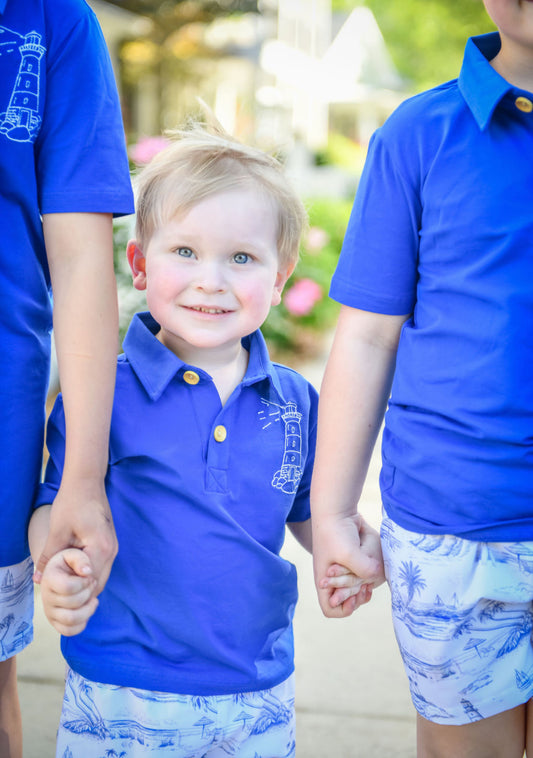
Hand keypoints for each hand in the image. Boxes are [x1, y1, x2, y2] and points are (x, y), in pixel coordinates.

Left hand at [34, 479, 117, 595]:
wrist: (87, 482)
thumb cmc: (72, 503)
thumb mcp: (57, 531)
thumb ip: (49, 557)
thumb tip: (40, 580)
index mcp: (102, 548)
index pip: (90, 583)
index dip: (73, 590)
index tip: (56, 587)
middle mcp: (112, 550)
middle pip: (98, 584)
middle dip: (80, 591)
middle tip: (59, 590)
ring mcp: (113, 547)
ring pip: (101, 577)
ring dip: (84, 583)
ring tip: (64, 581)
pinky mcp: (109, 544)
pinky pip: (101, 567)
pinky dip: (88, 574)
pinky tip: (72, 570)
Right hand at [40, 548, 98, 635]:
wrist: (61, 573)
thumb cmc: (69, 562)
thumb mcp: (73, 554)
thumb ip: (80, 559)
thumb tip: (87, 572)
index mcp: (48, 579)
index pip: (68, 587)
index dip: (84, 582)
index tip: (89, 575)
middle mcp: (45, 597)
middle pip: (73, 603)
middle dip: (89, 592)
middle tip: (92, 583)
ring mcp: (49, 612)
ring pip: (72, 619)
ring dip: (88, 609)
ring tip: (93, 598)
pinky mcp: (56, 622)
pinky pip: (69, 631)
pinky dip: (83, 622)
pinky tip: (88, 607)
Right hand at [313, 512, 384, 617]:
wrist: (336, 509)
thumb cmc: (335, 532)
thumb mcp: (348, 553)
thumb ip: (364, 570)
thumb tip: (378, 575)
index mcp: (324, 581)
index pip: (331, 609)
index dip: (344, 608)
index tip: (354, 596)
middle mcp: (333, 578)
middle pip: (349, 600)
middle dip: (359, 594)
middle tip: (366, 586)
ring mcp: (344, 569)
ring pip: (359, 586)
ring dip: (365, 579)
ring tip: (369, 568)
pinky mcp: (354, 559)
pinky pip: (365, 572)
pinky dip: (370, 569)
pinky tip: (372, 560)